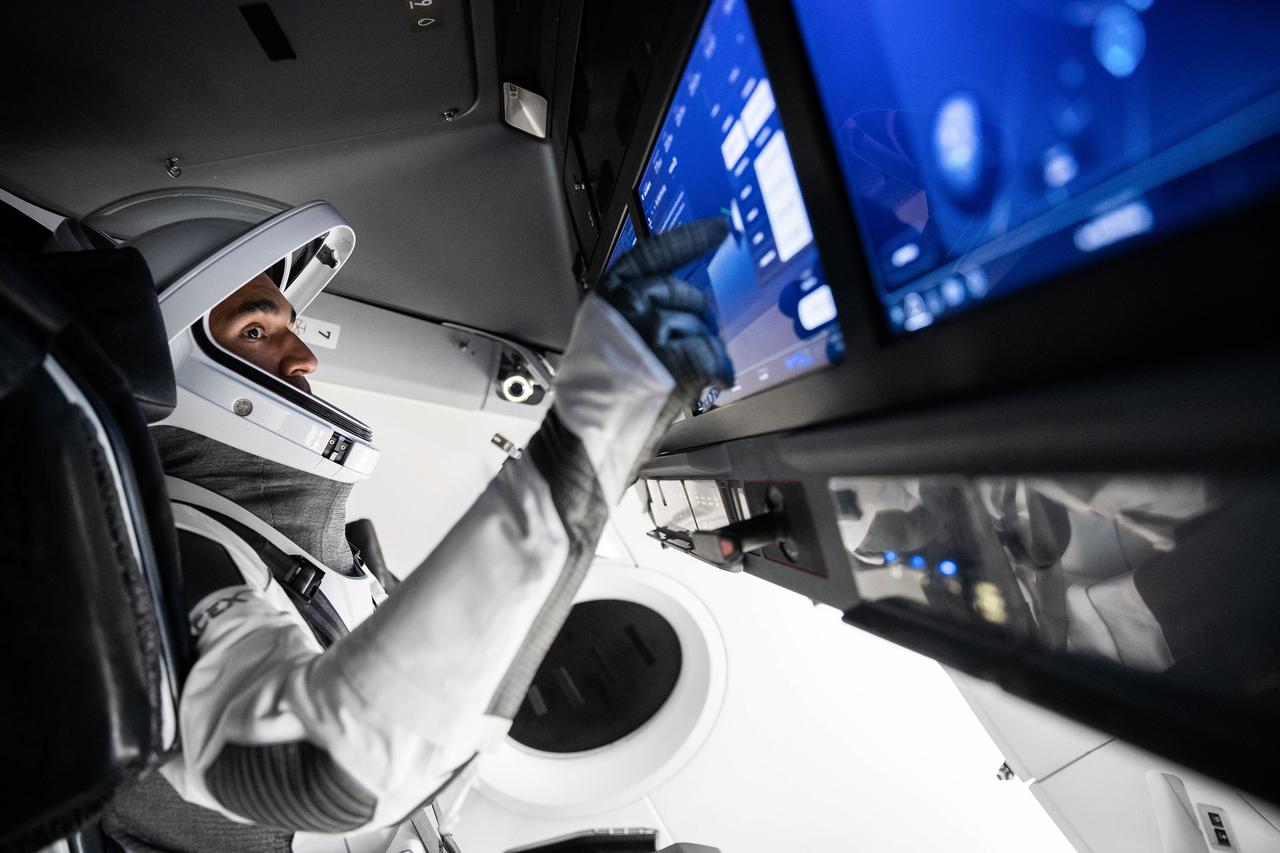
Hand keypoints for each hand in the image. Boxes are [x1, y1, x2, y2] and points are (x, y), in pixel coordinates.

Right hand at [598, 217, 734, 401]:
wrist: (582, 433)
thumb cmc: (590, 393)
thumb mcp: (600, 333)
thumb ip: (634, 309)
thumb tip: (678, 304)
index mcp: (611, 294)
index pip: (658, 252)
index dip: (692, 238)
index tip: (718, 227)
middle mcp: (633, 306)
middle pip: (689, 296)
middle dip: (698, 320)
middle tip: (692, 343)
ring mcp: (655, 332)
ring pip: (703, 329)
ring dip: (705, 352)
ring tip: (686, 373)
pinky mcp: (677, 361)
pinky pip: (715, 356)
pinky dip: (720, 372)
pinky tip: (714, 381)